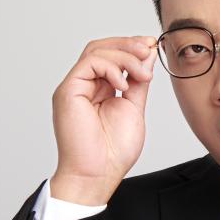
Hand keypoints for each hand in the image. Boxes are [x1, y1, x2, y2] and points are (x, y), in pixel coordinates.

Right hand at [50, 35, 158, 204]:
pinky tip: (124, 84)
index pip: (111, 56)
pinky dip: (111, 67)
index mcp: (98, 90)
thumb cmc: (113, 152)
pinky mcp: (68, 90)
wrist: (97, 174)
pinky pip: (89, 63)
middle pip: (102, 48)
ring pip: (96, 51)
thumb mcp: (133, 108)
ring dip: (124, 55)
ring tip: (142, 72)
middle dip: (128, 45)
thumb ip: (137, 81)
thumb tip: (147, 56)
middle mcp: (84, 85)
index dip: (131, 47)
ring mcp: (74, 87)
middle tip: (149, 48)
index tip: (152, 46)